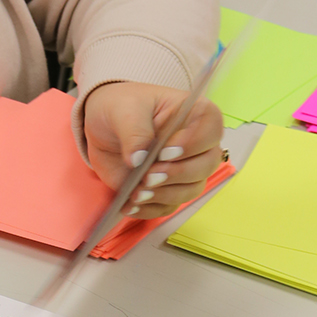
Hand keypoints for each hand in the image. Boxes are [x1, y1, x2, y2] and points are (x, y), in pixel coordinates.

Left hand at [84, 82, 224, 219]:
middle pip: (206, 164)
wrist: (104, 127)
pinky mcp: (167, 188)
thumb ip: (134, 131)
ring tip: (136, 192)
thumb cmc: (121, 107)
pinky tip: (130, 204)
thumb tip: (139, 158)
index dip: (194, 143)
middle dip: (177, 174)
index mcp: (193, 114)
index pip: (212, 128)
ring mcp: (183, 168)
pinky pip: (168, 206)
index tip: (165, 152)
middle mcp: (195, 144)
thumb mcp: (123, 109)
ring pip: (191, 189)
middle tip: (148, 176)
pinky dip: (150, 208)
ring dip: (164, 195)